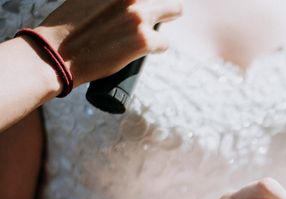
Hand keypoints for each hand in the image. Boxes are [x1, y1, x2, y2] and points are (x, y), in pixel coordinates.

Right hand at [36, 0, 182, 86]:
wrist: (57, 53)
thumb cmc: (68, 26)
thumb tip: (126, 2)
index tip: (145, 4)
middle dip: (163, 2)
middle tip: (158, 13)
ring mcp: (139, 15)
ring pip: (175, 9)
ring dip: (163, 20)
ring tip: (151, 30)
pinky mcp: (144, 40)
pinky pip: (164, 42)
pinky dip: (156, 47)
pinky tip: (145, 50)